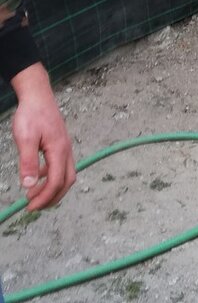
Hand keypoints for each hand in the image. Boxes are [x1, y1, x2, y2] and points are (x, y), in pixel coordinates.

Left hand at [10, 63, 74, 211]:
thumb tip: (29, 185)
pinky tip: (37, 177)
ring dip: (53, 189)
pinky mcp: (61, 145)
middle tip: (34, 207)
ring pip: (66, 175)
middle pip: (66, 182)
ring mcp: (66, 148)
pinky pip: (61, 167)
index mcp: (59, 151)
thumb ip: (28, 162)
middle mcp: (66, 151)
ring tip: (34, 195)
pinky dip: (51, 177)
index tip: (29, 207)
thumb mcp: (25, 138)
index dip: (44, 197)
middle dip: (52, 198)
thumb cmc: (31, 114)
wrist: (38, 95)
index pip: (56, 182)